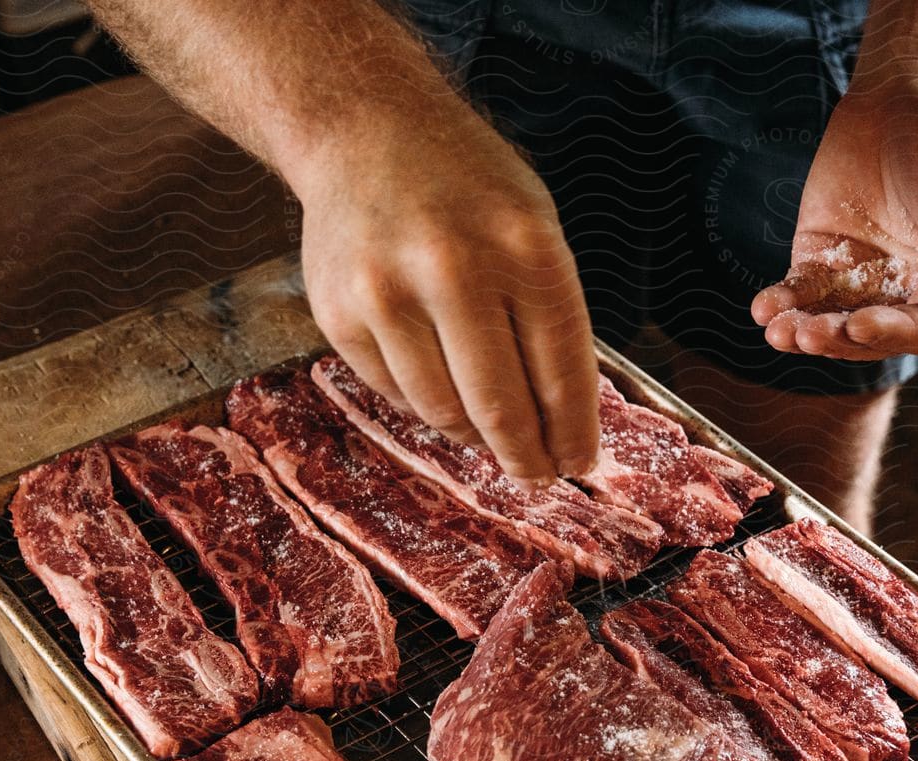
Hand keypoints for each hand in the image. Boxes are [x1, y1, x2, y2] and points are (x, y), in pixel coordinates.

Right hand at [293, 113, 597, 480]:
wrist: (363, 130)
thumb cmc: (465, 185)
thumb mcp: (532, 226)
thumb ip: (548, 315)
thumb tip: (560, 420)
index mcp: (522, 246)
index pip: (560, 372)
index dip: (573, 432)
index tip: (578, 464)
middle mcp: (453, 269)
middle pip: (500, 408)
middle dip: (525, 456)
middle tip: (536, 474)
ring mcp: (387, 294)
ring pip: (443, 412)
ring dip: (472, 432)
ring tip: (486, 424)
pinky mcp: (339, 314)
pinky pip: (396, 394)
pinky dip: (424, 399)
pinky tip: (436, 373)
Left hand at [751, 71, 917, 360]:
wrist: (909, 94)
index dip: (893, 334)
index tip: (859, 325)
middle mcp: (908, 292)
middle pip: (873, 334)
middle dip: (839, 338)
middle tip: (809, 335)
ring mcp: (864, 279)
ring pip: (833, 321)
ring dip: (807, 332)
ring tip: (781, 332)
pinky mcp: (824, 259)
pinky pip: (801, 292)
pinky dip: (782, 304)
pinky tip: (763, 309)